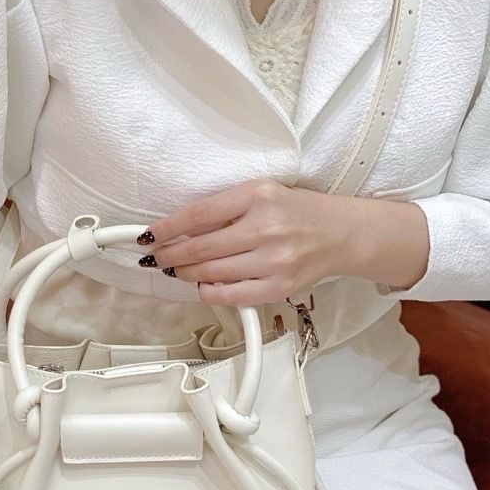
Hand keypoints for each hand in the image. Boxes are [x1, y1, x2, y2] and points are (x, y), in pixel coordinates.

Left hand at [139, 177, 429, 302]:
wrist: (340, 234)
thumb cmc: (295, 213)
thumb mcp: (261, 194)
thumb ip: (224, 209)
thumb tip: (178, 230)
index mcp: (257, 195)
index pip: (198, 214)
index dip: (167, 228)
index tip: (149, 236)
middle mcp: (265, 227)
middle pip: (199, 247)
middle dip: (170, 255)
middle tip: (156, 258)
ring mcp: (273, 260)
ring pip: (211, 272)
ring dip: (185, 274)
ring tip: (175, 270)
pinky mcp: (278, 287)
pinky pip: (231, 295)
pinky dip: (209, 291)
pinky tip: (201, 286)